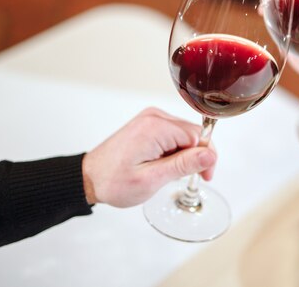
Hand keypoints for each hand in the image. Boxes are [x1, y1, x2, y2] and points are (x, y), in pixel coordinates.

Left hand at [81, 108, 216, 206]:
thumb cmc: (114, 181)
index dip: (205, 157)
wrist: (89, 178)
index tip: (203, 176)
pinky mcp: (149, 124)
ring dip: (185, 155)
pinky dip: (175, 150)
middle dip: (196, 156)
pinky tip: (165, 164)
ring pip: (185, 134)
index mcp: (156, 127)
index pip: (198, 136)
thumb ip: (183, 165)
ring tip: (171, 173)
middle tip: (190, 178)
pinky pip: (174, 134)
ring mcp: (151, 119)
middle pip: (193, 133)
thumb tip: (209, 155)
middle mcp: (154, 117)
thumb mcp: (152, 179)